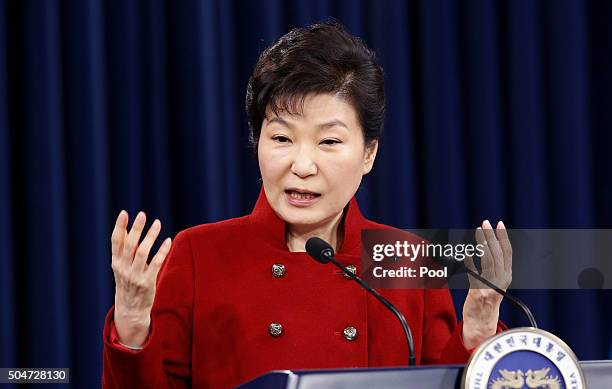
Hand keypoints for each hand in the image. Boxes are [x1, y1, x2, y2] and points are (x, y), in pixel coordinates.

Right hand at [111, 210, 171, 347]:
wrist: (130, 309)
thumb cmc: (128, 282)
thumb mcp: (122, 266)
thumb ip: (125, 249)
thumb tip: (128, 228)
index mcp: (116, 262)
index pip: (115, 241)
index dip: (119, 227)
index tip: (124, 213)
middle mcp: (123, 268)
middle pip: (129, 245)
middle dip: (136, 229)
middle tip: (142, 214)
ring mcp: (134, 276)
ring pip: (142, 252)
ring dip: (150, 237)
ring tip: (157, 223)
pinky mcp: (147, 282)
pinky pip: (155, 264)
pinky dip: (162, 252)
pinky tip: (168, 241)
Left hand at [462, 220, 511, 348]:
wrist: (482, 321)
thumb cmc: (487, 298)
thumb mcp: (496, 281)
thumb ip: (495, 266)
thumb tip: (489, 244)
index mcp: (507, 276)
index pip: (507, 252)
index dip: (503, 237)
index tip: (498, 224)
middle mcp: (501, 280)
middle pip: (497, 254)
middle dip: (491, 237)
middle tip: (485, 223)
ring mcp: (490, 286)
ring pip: (488, 260)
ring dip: (482, 244)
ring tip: (478, 231)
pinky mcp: (478, 292)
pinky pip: (474, 273)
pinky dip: (470, 262)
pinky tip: (466, 252)